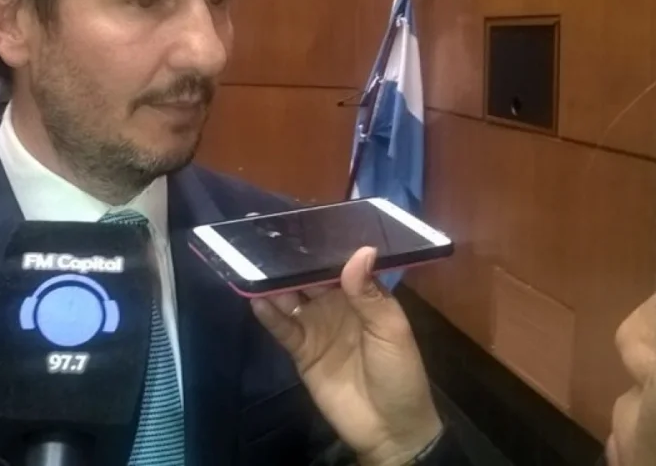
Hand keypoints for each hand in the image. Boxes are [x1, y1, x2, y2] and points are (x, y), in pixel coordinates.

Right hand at [251, 248, 441, 465]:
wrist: (389, 429)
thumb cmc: (400, 374)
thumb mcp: (391, 331)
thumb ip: (370, 294)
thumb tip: (360, 251)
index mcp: (364, 297)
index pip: (340, 265)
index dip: (325, 248)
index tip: (306, 227)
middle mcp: (337, 306)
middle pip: (310, 278)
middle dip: (294, 262)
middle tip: (270, 240)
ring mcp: (317, 327)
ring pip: (292, 298)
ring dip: (276, 284)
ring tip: (255, 265)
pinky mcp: (302, 351)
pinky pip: (283, 328)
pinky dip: (269, 314)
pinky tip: (256, 299)